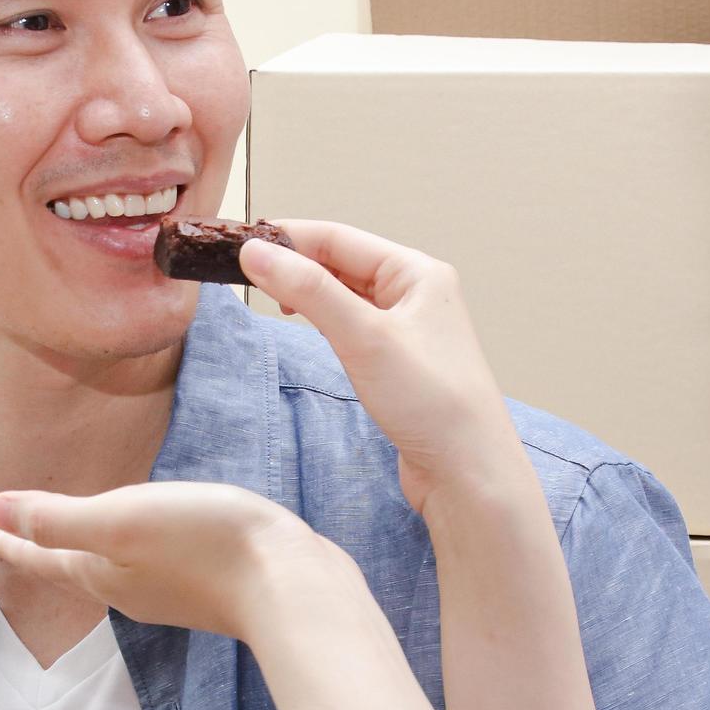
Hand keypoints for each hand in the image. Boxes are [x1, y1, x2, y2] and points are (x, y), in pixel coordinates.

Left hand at [0, 481, 358, 645]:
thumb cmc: (204, 544)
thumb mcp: (122, 519)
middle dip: (42, 550)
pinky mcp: (208, 586)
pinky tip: (146, 541)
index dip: (11, 542)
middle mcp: (131, 590)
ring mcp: (171, 593)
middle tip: (11, 534)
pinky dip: (130, 553)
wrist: (289, 584)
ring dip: (83, 553)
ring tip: (69, 538)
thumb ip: (58, 519)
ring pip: (111, 572)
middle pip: (73, 569)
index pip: (43, 558)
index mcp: (103, 573)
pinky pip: (150, 568)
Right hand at [243, 221, 525, 516]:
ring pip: (345, 294)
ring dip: (309, 293)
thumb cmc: (434, 403)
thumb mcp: (363, 337)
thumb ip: (309, 291)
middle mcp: (416, 294)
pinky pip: (353, 325)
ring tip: (270, 299)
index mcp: (417, 272)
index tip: (242, 245)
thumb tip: (257, 253)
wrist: (467, 471)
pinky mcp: (399, 362)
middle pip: (341, 262)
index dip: (288, 238)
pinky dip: (325, 321)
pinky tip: (308, 327)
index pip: (339, 237)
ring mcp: (408, 328)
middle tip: (246, 273)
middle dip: (295, 264)